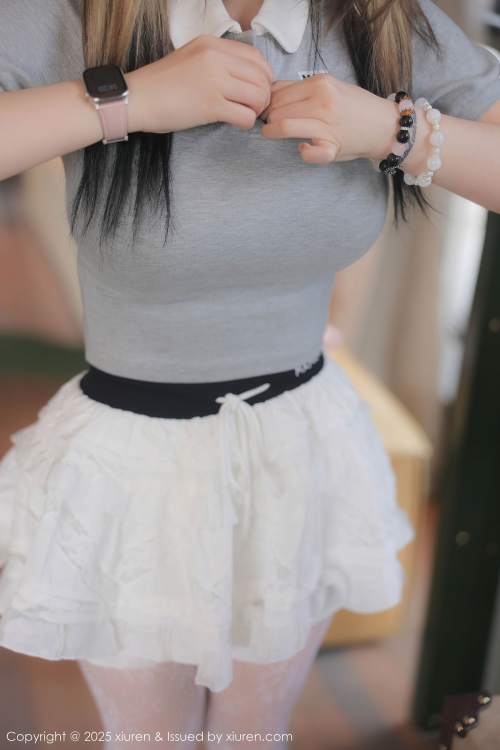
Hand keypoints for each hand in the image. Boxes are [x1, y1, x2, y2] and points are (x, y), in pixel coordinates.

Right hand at [125, 35, 273, 133]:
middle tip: (255, 107)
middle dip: (264, 96)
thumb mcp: (191, 58)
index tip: (259, 89)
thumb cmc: (161, 84)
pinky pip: (246, 116)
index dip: (264, 76)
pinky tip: (236, 123)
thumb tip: (243, 76)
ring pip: (258, 96)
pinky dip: (246, 122)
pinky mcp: (211, 105)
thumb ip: (217, 61)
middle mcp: (216, 58)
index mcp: (212, 44)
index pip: (256, 57)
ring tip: (245, 114)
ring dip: (257, 109)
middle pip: (261, 77)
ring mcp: (214, 81)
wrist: (137, 99)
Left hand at [260, 73, 399, 163]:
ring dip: (272, 132)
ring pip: (284, 127)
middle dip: (267, 118)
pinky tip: (304, 148)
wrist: (383, 125)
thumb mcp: (328, 87)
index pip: (278, 92)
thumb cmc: (353, 107)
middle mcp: (323, 101)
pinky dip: (302, 152)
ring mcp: (327, 125)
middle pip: (276, 109)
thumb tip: (270, 91)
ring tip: (272, 134)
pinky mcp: (332, 147)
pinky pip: (307, 153)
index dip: (266, 102)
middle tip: (267, 123)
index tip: (265, 109)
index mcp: (320, 83)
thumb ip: (302, 88)